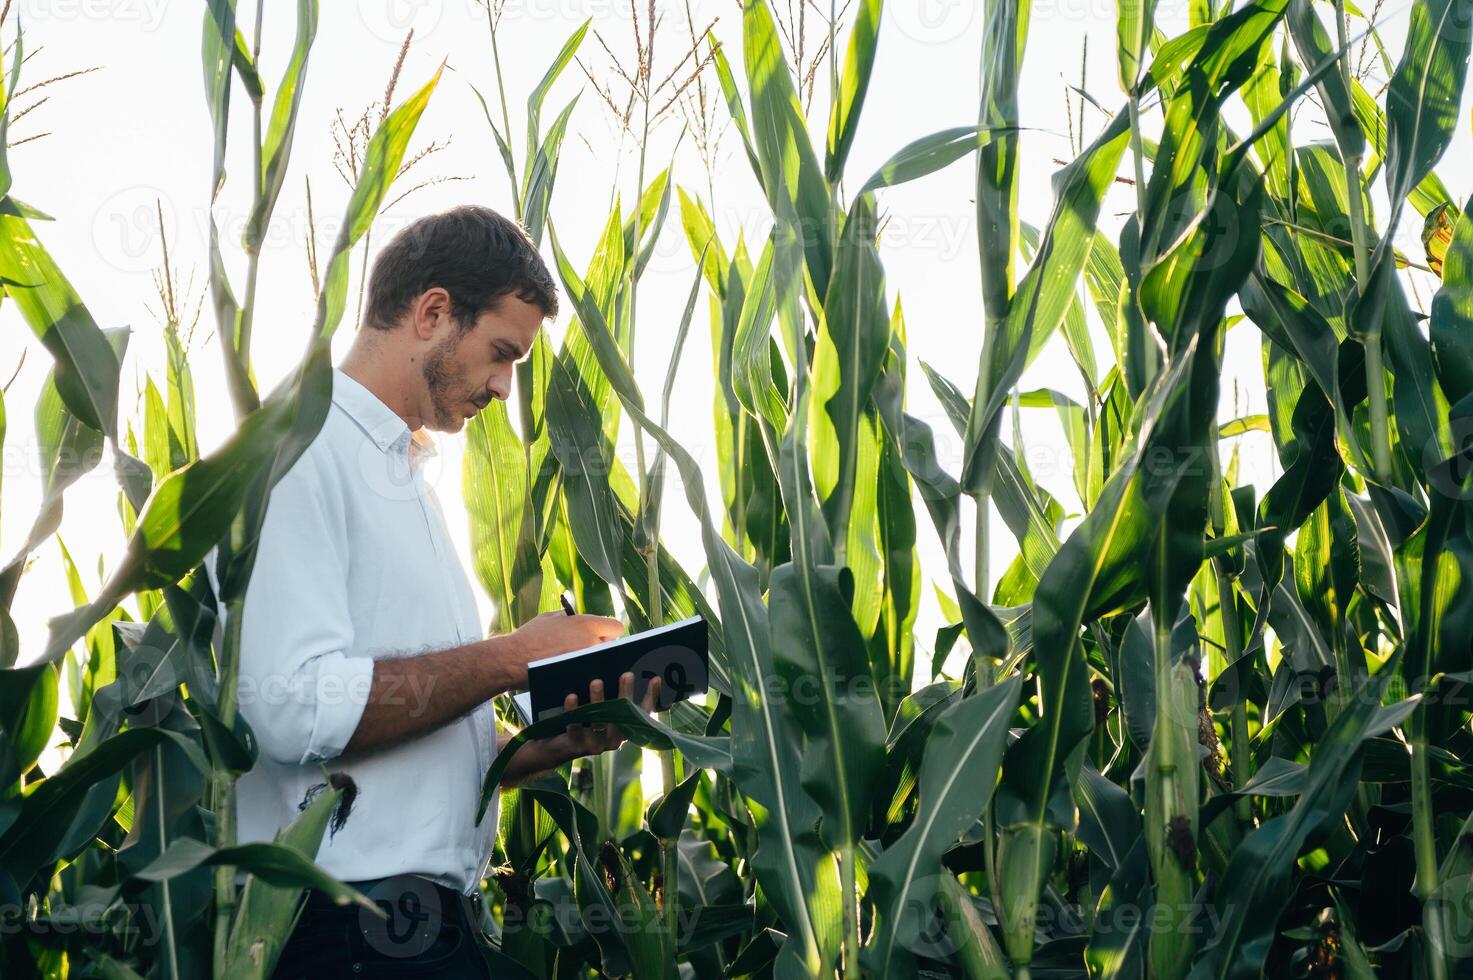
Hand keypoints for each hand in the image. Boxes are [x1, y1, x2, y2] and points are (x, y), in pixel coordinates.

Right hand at [505, 611, 623, 686]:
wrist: (513, 658)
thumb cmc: (529, 636)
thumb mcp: (550, 617)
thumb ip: (570, 617)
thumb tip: (578, 618)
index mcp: (586, 624)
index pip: (616, 627)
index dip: (608, 632)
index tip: (600, 636)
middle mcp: (591, 642)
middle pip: (611, 646)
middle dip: (601, 647)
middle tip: (585, 650)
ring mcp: (586, 661)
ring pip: (602, 662)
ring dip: (593, 661)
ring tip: (576, 662)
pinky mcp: (579, 677)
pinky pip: (590, 674)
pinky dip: (585, 674)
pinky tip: (572, 672)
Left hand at [558, 671, 661, 757]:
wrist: (558, 747)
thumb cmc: (584, 722)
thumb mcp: (602, 711)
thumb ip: (614, 700)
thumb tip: (622, 669)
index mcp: (624, 730)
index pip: (642, 714)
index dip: (651, 697)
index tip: (656, 678)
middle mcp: (614, 740)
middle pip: (623, 717)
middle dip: (626, 694)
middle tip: (627, 674)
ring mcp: (596, 744)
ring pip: (600, 723)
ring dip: (599, 700)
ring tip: (597, 681)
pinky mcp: (577, 745)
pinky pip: (575, 727)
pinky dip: (574, 710)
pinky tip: (572, 696)